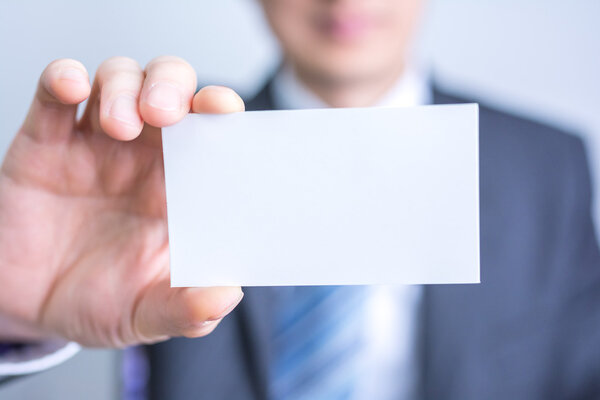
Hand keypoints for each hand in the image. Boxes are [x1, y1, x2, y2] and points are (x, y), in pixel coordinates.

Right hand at [0, 56, 244, 346]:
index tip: (224, 110)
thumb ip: (186, 310)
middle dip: (172, 86)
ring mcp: (95, 143)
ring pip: (119, 78)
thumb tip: (226, 296)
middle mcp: (145, 156)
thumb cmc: (101, 301)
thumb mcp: (146, 315)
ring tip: (118, 125)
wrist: (29, 307)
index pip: (213, 131)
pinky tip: (71, 87)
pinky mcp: (46, 142)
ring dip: (123, 86)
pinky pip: (54, 94)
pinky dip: (64, 78)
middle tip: (164, 112)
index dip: (222, 111)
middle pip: (169, 87)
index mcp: (181, 187)